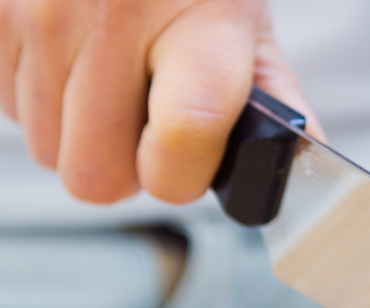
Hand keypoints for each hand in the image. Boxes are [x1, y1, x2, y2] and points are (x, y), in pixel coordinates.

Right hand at [0, 0, 321, 204]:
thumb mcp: (244, 16)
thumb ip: (271, 94)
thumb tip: (291, 159)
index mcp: (200, 25)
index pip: (181, 143)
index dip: (179, 177)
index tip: (186, 164)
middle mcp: (113, 15)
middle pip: (94, 174)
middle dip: (123, 168)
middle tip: (146, 128)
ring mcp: (41, 10)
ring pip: (45, 148)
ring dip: (79, 134)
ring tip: (110, 81)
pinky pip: (8, 107)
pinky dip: (42, 98)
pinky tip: (74, 58)